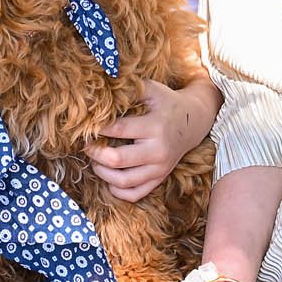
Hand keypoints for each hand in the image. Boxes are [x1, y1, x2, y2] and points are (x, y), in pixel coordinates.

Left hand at [89, 78, 218, 200]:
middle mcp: (158, 151)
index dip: (97, 128)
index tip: (87, 125)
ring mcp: (160, 168)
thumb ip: (129, 87)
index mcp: (155, 126)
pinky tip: (110, 177)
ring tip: (96, 160)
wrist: (194, 121)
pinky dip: (117, 190)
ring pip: (122, 181)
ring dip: (102, 172)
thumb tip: (100, 89)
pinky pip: (134, 194)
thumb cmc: (166, 103)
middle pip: (116, 160)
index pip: (117, 130)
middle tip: (88, 145)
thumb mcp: (152, 89)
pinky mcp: (159, 178)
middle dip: (95, 152)